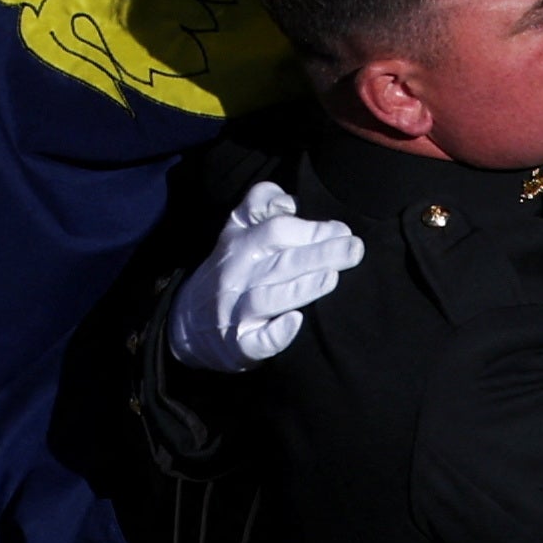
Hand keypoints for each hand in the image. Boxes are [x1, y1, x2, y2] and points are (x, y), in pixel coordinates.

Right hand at [166, 182, 364, 371]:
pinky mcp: (239, 345)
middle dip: (318, 254)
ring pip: (267, 298)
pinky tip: (295, 322)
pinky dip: (276, 334)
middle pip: (278, 261)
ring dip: (300, 288)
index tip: (342, 229)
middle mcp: (237, 277)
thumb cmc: (232, 272)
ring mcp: (235, 312)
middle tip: (354, 249)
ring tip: (331, 277)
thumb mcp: (236, 232)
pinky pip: (256, 341)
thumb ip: (259, 206)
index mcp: (240, 245)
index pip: (273, 230)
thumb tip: (290, 197)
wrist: (189, 324)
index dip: (308, 228)